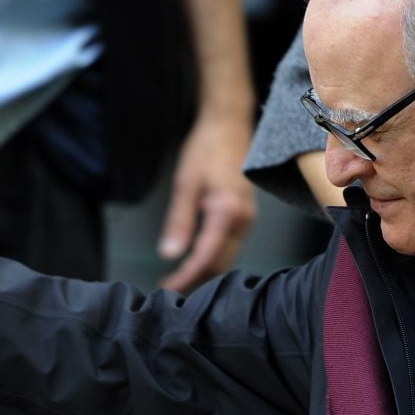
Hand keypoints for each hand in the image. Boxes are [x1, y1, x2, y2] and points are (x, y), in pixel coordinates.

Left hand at [158, 116, 255, 292]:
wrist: (229, 125)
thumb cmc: (206, 149)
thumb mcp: (185, 184)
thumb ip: (179, 221)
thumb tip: (170, 254)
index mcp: (228, 212)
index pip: (206, 257)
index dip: (186, 277)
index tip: (167, 289)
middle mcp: (243, 220)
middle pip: (219, 264)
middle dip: (194, 280)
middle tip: (168, 290)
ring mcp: (247, 219)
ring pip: (226, 257)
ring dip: (203, 271)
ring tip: (177, 280)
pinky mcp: (244, 216)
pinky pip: (229, 245)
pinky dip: (211, 257)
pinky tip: (194, 261)